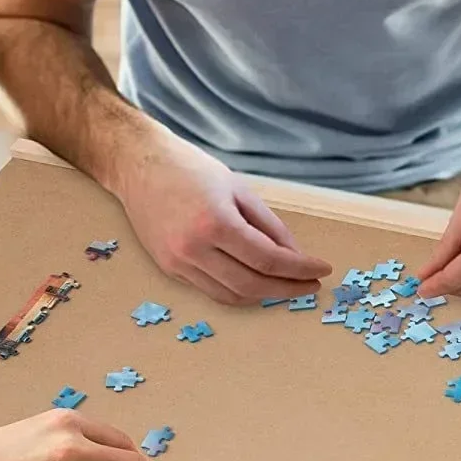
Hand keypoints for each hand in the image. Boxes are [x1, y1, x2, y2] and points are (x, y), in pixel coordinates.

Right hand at [115, 128, 330, 304]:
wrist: (138, 165)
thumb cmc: (189, 169)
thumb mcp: (239, 189)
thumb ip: (269, 226)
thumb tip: (294, 256)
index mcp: (215, 223)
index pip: (268, 259)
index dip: (300, 269)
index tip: (321, 270)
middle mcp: (194, 249)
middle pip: (252, 285)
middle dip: (287, 289)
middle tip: (309, 286)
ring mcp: (178, 262)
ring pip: (231, 295)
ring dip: (263, 296)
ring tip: (286, 286)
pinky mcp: (169, 268)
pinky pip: (211, 290)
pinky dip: (237, 291)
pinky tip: (255, 282)